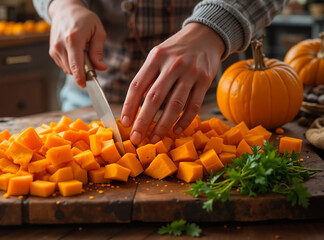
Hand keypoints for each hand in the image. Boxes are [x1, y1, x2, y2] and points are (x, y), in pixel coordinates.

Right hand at [48, 0, 106, 87]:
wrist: (65, 10)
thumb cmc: (84, 19)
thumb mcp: (97, 31)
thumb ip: (98, 51)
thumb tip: (101, 67)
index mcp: (73, 39)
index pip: (76, 64)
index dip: (80, 77)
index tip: (84, 84)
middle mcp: (61, 45)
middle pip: (72, 69)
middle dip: (83, 71)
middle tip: (91, 61)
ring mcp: (54, 49)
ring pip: (67, 69)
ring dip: (77, 67)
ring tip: (82, 52)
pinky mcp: (52, 52)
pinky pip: (63, 65)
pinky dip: (71, 63)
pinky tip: (74, 52)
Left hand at [121, 23, 224, 144]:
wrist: (205, 35)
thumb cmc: (176, 51)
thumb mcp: (158, 56)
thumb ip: (148, 77)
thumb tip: (135, 107)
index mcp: (156, 58)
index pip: (137, 85)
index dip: (129, 106)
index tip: (125, 123)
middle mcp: (173, 64)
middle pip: (154, 98)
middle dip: (143, 121)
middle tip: (136, 138)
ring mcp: (190, 72)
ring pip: (174, 105)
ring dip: (163, 125)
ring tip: (155, 138)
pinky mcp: (205, 80)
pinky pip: (193, 106)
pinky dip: (184, 121)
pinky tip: (175, 130)